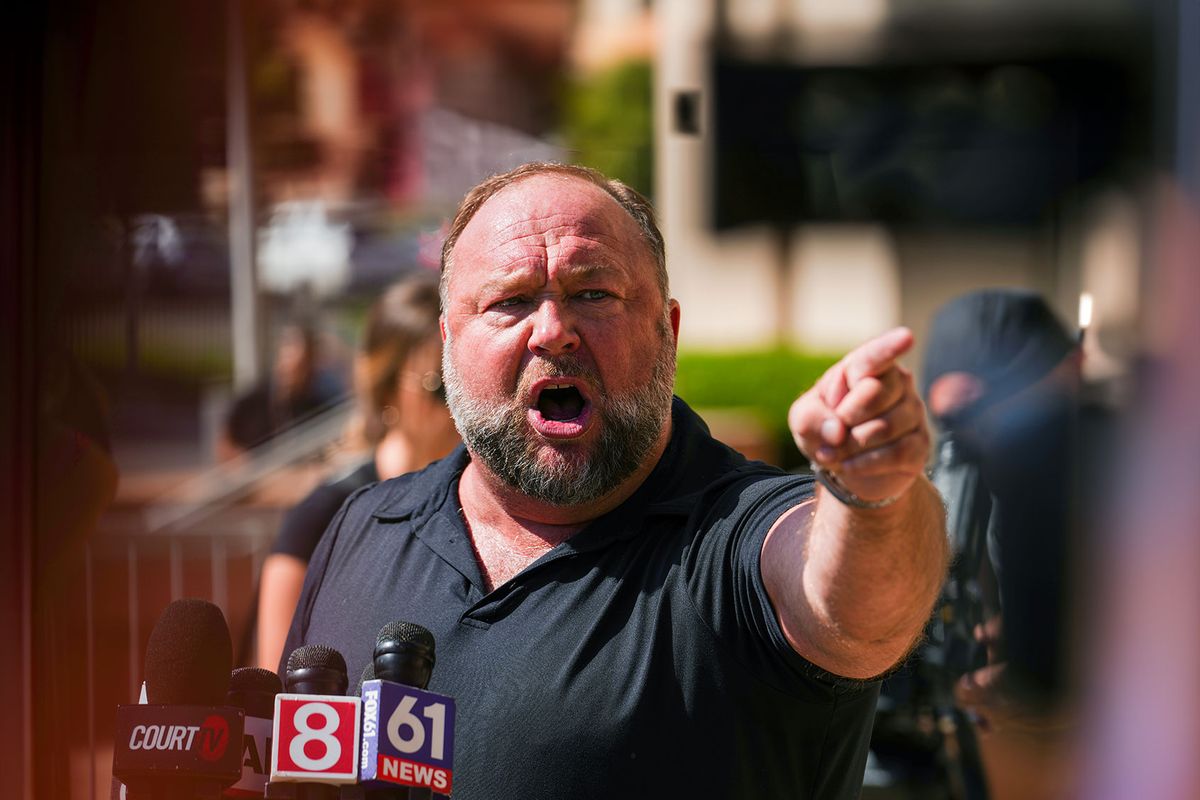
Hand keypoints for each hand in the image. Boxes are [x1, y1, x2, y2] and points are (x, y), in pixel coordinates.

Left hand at [788, 327, 930, 503]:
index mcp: (866, 367)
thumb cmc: (826, 429)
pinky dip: (865, 462)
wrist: (845, 467)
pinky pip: (897, 453)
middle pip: (875, 392)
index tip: (906, 337)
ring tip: (834, 453)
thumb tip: (838, 431)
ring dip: (851, 446)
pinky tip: (849, 466)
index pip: (876, 355)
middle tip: (834, 431)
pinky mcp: (920, 444)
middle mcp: (897, 383)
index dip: (889, 347)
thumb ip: (811, 418)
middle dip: (846, 417)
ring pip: (884, 427)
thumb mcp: (805, 419)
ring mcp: (913, 413)